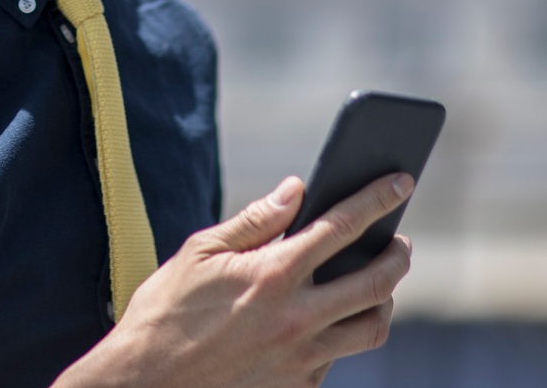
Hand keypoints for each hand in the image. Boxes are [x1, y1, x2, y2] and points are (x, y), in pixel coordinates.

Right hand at [52, 172, 413, 387]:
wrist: (145, 383)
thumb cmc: (165, 312)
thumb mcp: (200, 253)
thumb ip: (255, 220)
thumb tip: (296, 189)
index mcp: (273, 274)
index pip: (343, 225)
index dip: (378, 198)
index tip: (401, 180)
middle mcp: (297, 317)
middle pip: (377, 281)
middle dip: (398, 254)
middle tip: (400, 241)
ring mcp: (302, 358)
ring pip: (372, 328)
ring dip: (383, 300)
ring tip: (375, 283)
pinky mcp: (297, 387)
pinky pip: (339, 358)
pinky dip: (343, 334)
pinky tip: (329, 319)